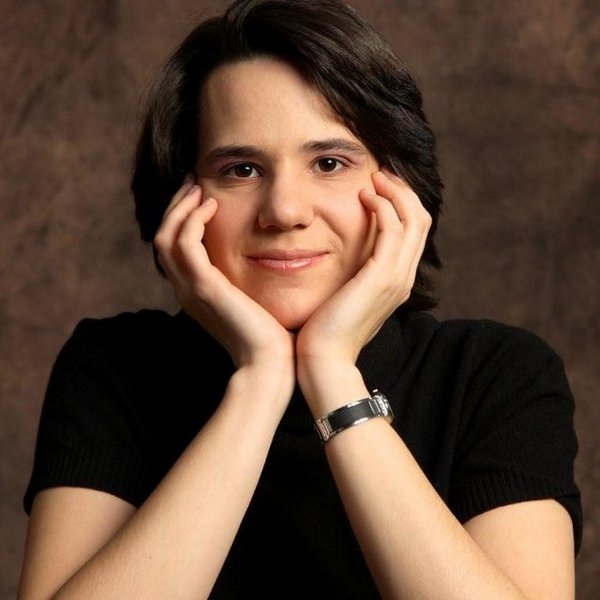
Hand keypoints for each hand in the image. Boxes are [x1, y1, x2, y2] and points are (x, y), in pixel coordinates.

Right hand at [154, 177, 294, 377]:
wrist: (271, 363)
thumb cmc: (271, 336)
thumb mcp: (254, 301)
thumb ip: (248, 282)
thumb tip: (268, 260)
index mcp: (197, 292)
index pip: (176, 247)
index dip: (183, 218)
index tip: (201, 195)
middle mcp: (187, 289)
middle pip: (165, 237)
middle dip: (178, 206)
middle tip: (194, 182)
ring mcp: (192, 289)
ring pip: (167, 236)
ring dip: (181, 207)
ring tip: (199, 187)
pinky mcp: (204, 287)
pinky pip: (185, 244)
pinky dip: (193, 220)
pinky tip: (212, 205)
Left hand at [295, 170, 430, 401]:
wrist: (324, 360)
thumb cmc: (325, 330)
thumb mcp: (342, 296)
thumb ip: (350, 275)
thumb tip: (339, 257)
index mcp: (396, 281)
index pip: (412, 232)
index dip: (401, 204)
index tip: (378, 186)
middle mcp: (403, 277)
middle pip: (420, 220)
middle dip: (403, 192)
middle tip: (380, 174)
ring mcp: (396, 277)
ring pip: (413, 219)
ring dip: (395, 193)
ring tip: (373, 178)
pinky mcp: (381, 277)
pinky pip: (393, 229)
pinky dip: (384, 207)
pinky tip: (364, 195)